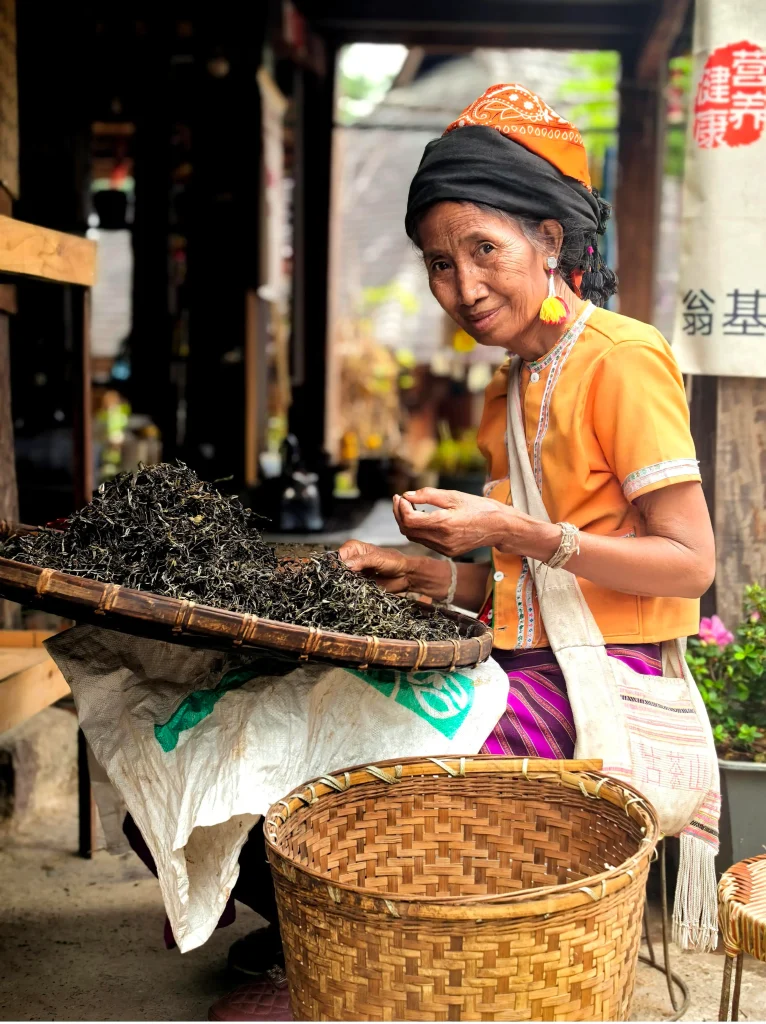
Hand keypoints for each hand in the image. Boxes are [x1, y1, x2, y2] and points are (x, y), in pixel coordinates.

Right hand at [338, 540, 412, 593]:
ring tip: (353, 586)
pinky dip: (351, 590)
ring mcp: (354, 573)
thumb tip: (347, 565)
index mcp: (354, 548)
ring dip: (346, 584)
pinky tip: (356, 591)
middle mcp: (351, 559)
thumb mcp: (377, 558)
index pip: (338, 555)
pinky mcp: (359, 584)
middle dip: (340, 575)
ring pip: (342, 579)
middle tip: (347, 581)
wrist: (405, 575)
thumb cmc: (394, 561)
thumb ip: (362, 561)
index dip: (336, 563)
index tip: (339, 572)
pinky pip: (350, 588)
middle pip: (337, 568)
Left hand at [393, 488, 552, 558]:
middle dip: (400, 514)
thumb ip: (428, 495)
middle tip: (399, 500)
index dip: (401, 508)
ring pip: (414, 537)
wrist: (500, 527)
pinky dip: (418, 529)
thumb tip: (407, 495)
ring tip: (408, 506)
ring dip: (407, 522)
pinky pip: (425, 541)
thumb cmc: (479, 508)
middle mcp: (442, 540)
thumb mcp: (454, 496)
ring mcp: (444, 549)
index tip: (401, 496)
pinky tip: (421, 517)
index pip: (409, 520)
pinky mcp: (447, 552)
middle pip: (408, 531)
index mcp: (444, 524)